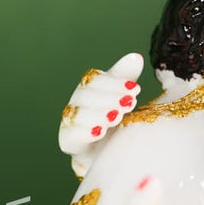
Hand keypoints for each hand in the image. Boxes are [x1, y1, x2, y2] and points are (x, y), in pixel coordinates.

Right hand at [59, 53, 142, 175]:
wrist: (107, 146)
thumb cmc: (115, 113)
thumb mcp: (123, 93)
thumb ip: (127, 75)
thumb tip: (135, 57)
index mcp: (89, 86)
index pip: (96, 79)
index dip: (115, 83)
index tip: (136, 89)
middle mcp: (77, 101)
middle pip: (86, 95)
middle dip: (109, 98)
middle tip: (129, 103)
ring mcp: (70, 121)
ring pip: (77, 114)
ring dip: (99, 114)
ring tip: (117, 117)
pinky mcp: (68, 141)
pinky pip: (71, 136)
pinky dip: (85, 132)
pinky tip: (101, 131)